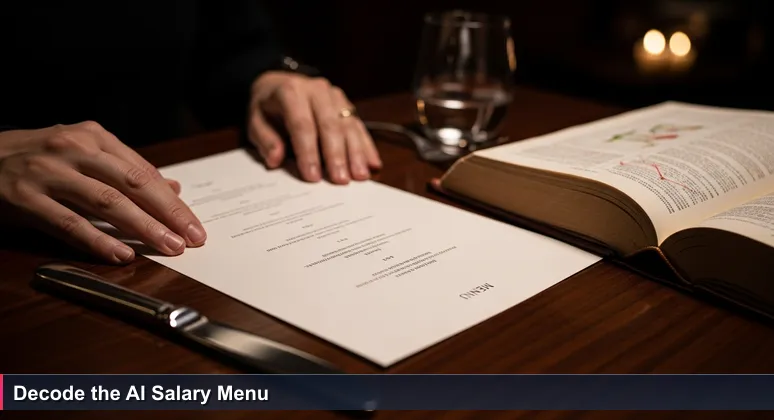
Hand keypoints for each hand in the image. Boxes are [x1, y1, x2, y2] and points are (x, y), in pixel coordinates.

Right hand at [0, 122, 206, 263]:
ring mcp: (48, 173)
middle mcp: (74, 149)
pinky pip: (68, 223)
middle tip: (192, 238)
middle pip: (133, 184)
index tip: (195, 225)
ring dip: (143, 227)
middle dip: (168, 214)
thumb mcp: (81, 154)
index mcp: (93, 137)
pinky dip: (97, 240)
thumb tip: (174, 188)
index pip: (143, 172)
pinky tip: (121, 254)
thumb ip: (126, 171)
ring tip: (168, 247)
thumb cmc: (34, 158)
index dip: (173, 201)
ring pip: (106, 202)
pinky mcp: (24, 198)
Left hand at [248, 72, 381, 183]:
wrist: (278, 83)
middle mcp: (317, 90)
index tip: (312, 176)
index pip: (302, 124)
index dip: (308, 152)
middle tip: (340, 180)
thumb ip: (265, 140)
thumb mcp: (255, 120)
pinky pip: (358, 126)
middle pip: (330, 125)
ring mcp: (334, 96)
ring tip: (359, 176)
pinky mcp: (346, 104)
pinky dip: (366, 146)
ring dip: (355, 153)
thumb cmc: (267, 106)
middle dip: (336, 155)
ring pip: (348, 125)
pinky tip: (372, 164)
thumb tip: (275, 160)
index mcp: (291, 92)